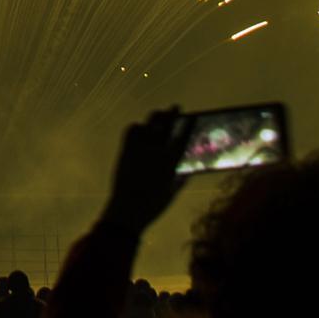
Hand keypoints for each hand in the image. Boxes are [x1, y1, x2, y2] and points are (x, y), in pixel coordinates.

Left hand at [100, 107, 191, 234]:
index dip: (188, 125)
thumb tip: (187, 172)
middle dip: (171, 114)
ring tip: (158, 113)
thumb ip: (180, 180)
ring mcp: (139, 150)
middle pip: (166, 126)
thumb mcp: (171, 194)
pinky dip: (136, 127)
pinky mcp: (125, 151)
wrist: (127, 210)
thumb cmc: (152, 206)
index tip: (192, 117)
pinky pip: (131, 131)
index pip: (182, 138)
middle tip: (175, 107)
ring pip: (148, 124)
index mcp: (170, 162)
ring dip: (154, 117)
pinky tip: (139, 127)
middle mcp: (156, 152)